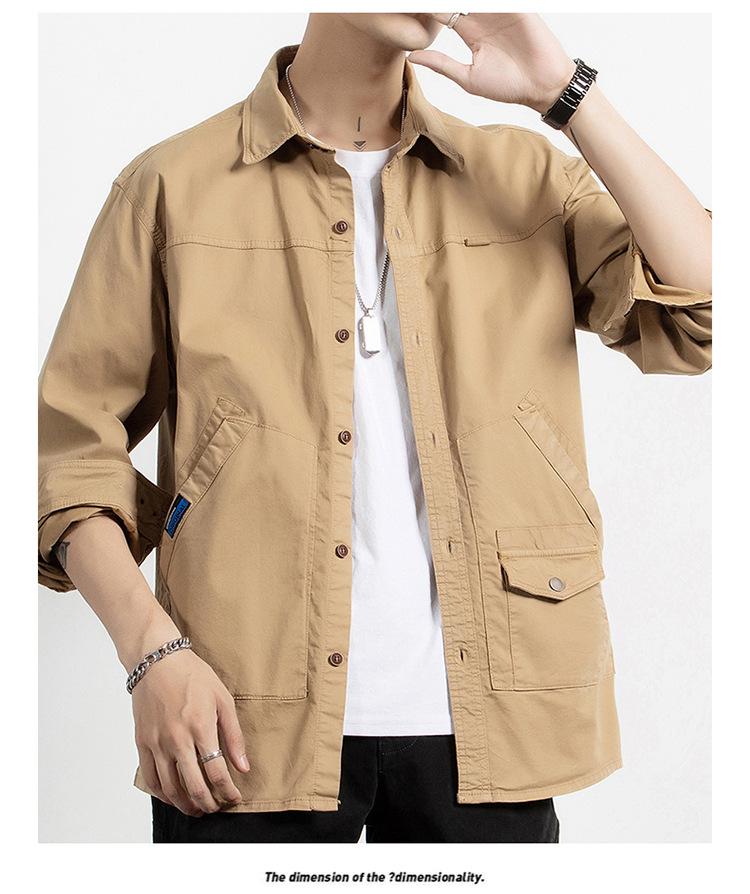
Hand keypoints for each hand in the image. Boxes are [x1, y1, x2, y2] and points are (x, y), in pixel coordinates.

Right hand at [132, 648, 249, 816]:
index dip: (228, 791)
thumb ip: (234, 735)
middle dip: (209, 803)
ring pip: (171, 788)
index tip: (234, 797)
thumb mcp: (222, 699)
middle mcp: (178, 739)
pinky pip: (150, 779)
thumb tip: (243, 767)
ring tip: (197, 808)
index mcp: (201, 727)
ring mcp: (157, 743)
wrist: (157, 662)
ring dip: (186, 805)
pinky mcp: (142, 743)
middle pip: (194, 786)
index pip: (216, 772)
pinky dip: (162, 795)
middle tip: (217, 807)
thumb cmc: (193, 676)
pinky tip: (173, 797)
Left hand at [407, 13, 576, 113]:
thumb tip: (411, 55)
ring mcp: (500, 10)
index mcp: (470, 32)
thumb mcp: (467, 77)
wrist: (540, 87)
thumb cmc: (507, 86)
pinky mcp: (517, 7)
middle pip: (455, 1)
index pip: (442, 13)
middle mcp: (483, 17)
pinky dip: (490, 0)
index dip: (427, 9)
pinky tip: (480, 2)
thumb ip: (441, 64)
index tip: (404, 5)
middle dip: (438, 0)